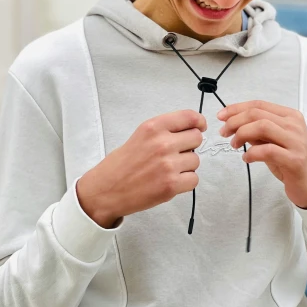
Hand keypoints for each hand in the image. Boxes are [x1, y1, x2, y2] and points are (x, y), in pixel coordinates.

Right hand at [76, 109, 206, 226]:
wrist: (106, 189)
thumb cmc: (122, 164)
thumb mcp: (140, 135)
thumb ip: (164, 130)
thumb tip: (192, 129)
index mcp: (153, 127)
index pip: (190, 117)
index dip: (198, 122)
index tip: (200, 126)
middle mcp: (162, 143)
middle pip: (197, 138)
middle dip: (189, 145)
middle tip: (176, 153)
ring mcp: (168, 165)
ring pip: (196, 160)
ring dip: (186, 165)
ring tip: (168, 170)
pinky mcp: (171, 185)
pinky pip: (194, 179)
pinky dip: (185, 182)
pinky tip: (170, 181)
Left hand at [217, 100, 306, 209]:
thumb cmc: (292, 161)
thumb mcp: (273, 141)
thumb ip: (257, 130)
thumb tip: (234, 123)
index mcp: (290, 116)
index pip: (259, 104)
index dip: (236, 108)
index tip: (221, 115)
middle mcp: (295, 125)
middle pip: (257, 114)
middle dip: (235, 121)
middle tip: (224, 132)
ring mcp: (296, 141)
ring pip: (262, 126)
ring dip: (241, 134)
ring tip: (235, 144)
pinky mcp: (295, 159)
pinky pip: (267, 150)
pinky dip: (252, 153)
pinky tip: (246, 158)